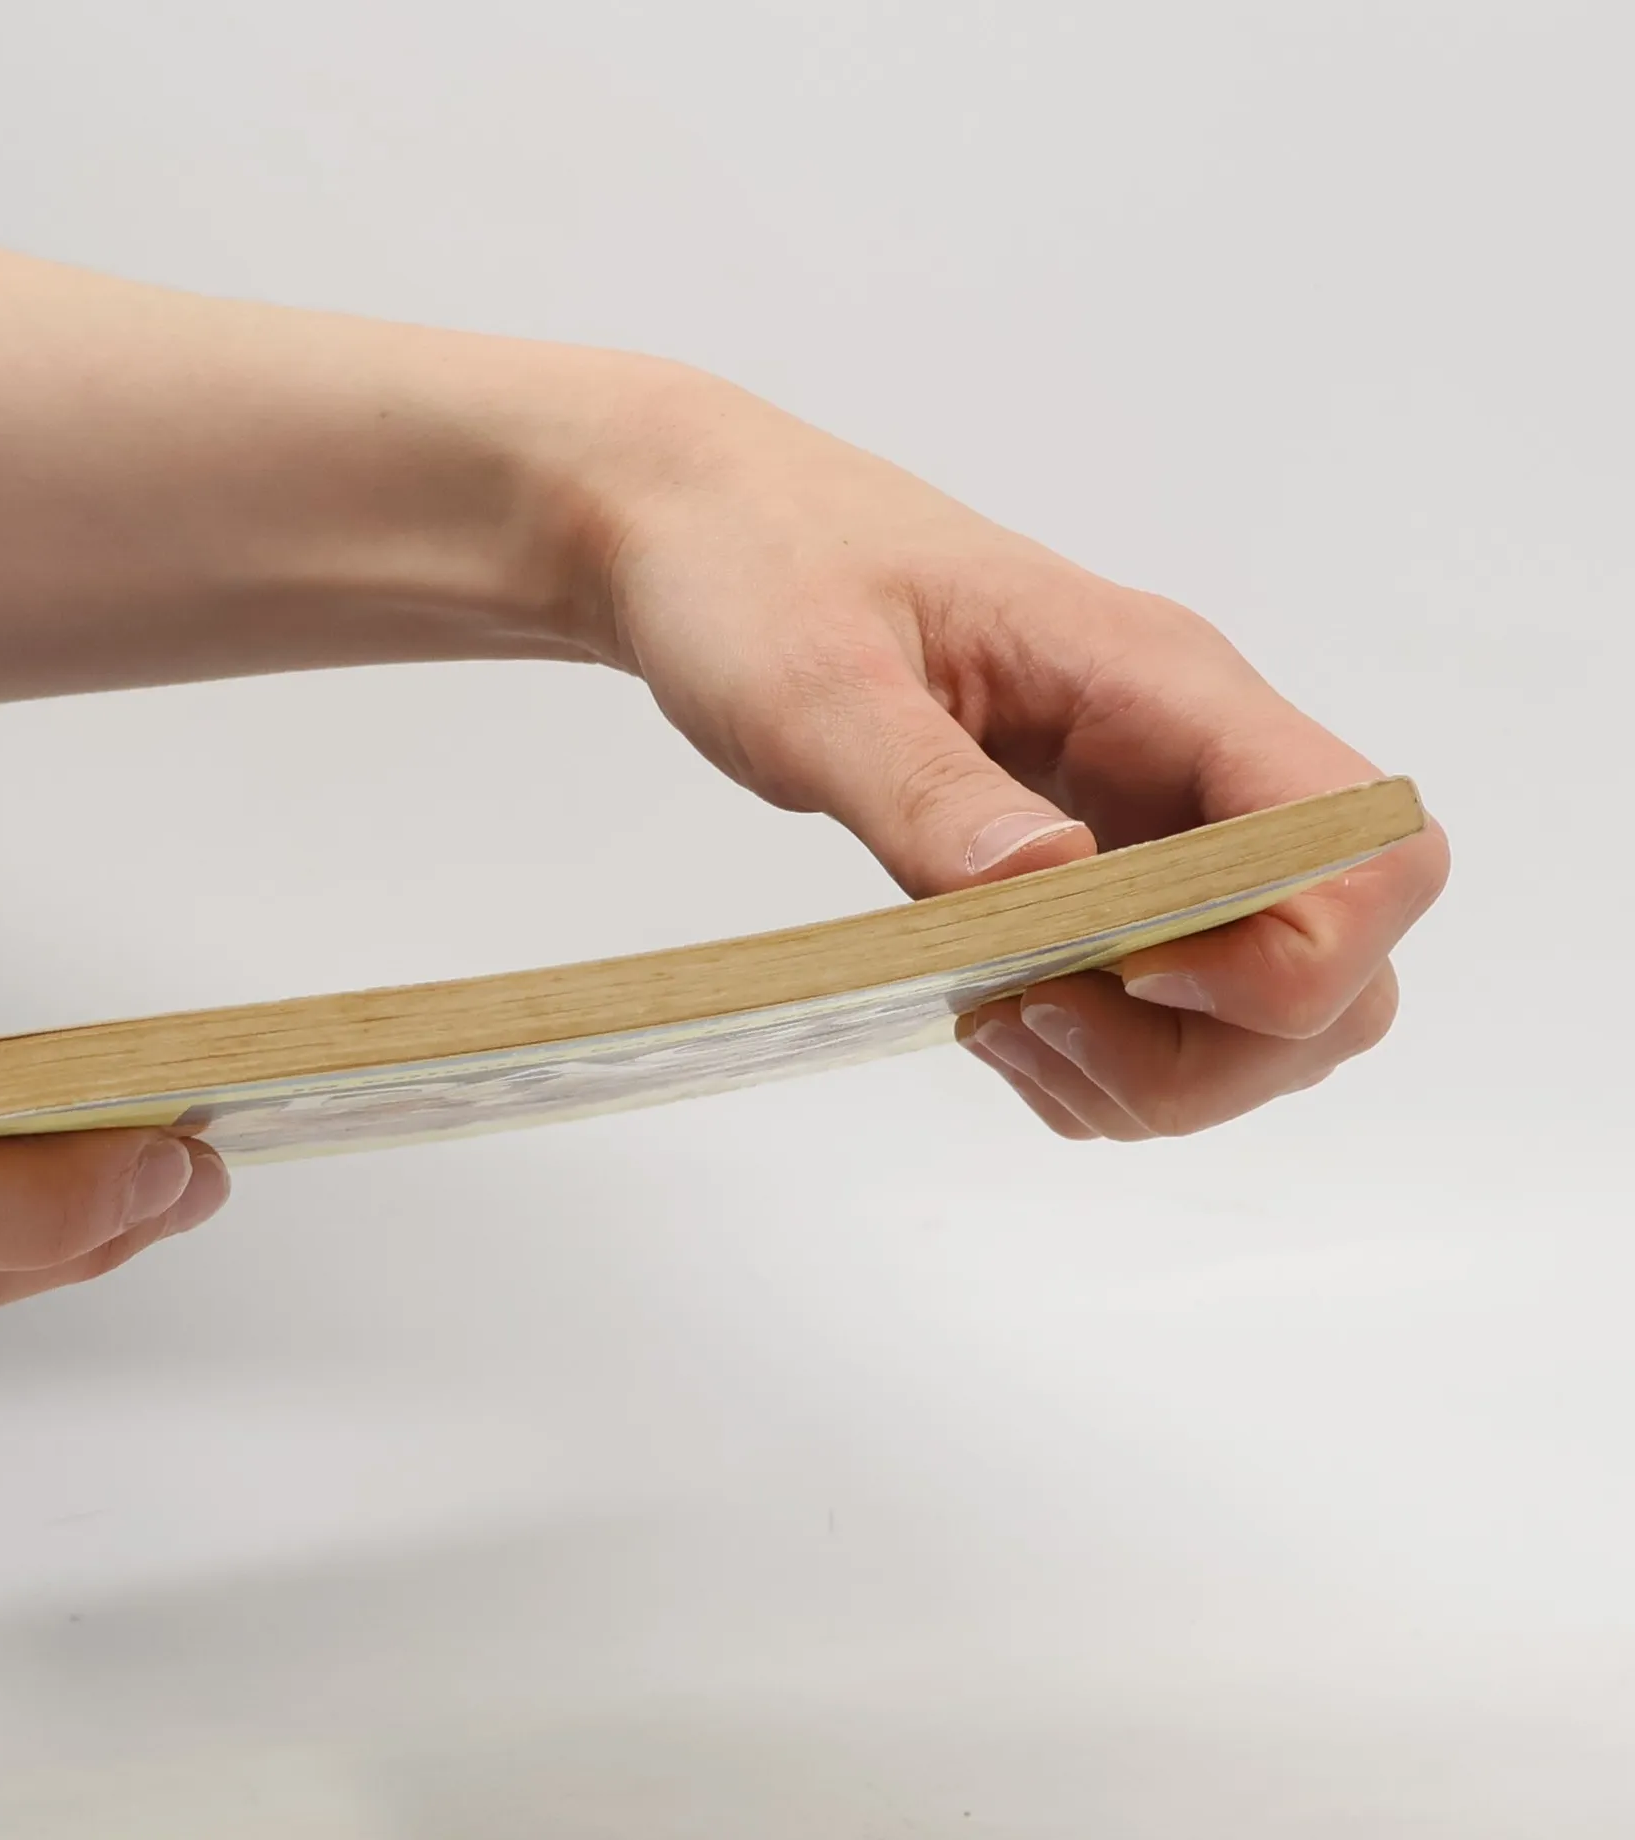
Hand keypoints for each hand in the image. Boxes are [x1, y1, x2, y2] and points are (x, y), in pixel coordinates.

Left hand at [596, 371, 1449, 1138]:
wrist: (707, 537)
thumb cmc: (758, 574)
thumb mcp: (812, 685)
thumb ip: (926, 791)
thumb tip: (1050, 890)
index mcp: (1158, 684)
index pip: (1364, 840)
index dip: (1297, 954)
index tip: (1127, 975)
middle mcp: (1188, 759)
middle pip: (1342, 964)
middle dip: (1219, 1050)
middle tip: (1035, 1024)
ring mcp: (1150, 821)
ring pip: (1267, 1010)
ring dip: (1157, 1070)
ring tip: (1001, 1026)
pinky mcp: (1096, 873)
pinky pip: (1169, 1013)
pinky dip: (1106, 1063)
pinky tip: (997, 1022)